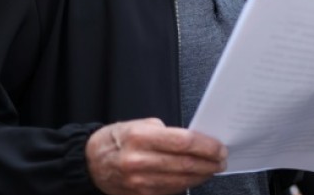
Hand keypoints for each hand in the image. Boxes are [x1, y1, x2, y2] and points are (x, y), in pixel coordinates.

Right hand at [86, 118, 226, 194]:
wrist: (91, 162)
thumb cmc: (118, 139)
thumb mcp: (140, 125)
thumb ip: (167, 133)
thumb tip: (196, 140)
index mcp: (140, 137)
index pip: (183, 142)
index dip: (207, 146)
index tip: (220, 146)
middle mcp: (138, 161)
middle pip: (185, 164)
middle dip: (210, 162)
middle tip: (222, 159)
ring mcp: (139, 181)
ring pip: (181, 181)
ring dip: (202, 175)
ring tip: (213, 168)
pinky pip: (171, 190)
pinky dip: (188, 184)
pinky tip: (196, 177)